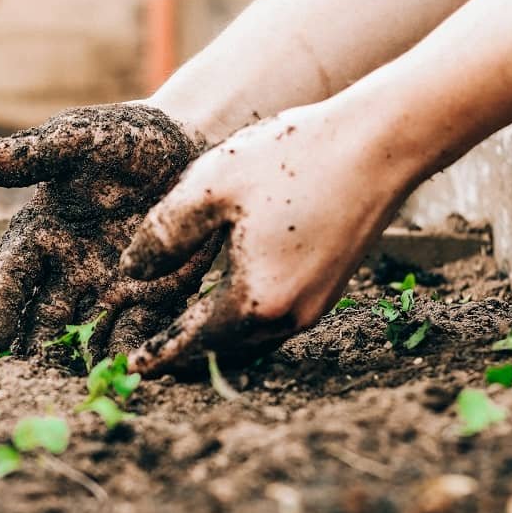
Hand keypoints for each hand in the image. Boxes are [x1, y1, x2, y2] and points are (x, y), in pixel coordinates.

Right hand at [0, 103, 220, 358]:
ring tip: (75, 387)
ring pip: (87, 332)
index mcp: (41, 233)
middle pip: (46, 316)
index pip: (13, 276)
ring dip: (80, 359)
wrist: (189, 143)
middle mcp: (70, 268)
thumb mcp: (76, 140)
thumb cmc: (123, 138)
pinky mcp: (153, 296)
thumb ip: (28, 156)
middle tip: (29, 379)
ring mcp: (110, 287)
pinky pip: (138, 330)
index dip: (1, 307)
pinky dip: (130, 352)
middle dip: (37, 347)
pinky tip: (126, 373)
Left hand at [120, 99, 424, 373]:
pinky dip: (244, 319)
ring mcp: (315, 305)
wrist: (381, 144)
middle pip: (223, 349)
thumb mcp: (210, 187)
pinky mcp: (330, 288)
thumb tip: (131, 271)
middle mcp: (289, 316)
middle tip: (149, 355)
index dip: (158, 355)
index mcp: (254, 300)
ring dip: (215, 337)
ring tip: (182, 330)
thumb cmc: (293, 158)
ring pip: (251, 337)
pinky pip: (275, 319)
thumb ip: (163, 234)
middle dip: (185, 352)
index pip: (193, 343)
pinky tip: (227, 298)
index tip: (131, 368)